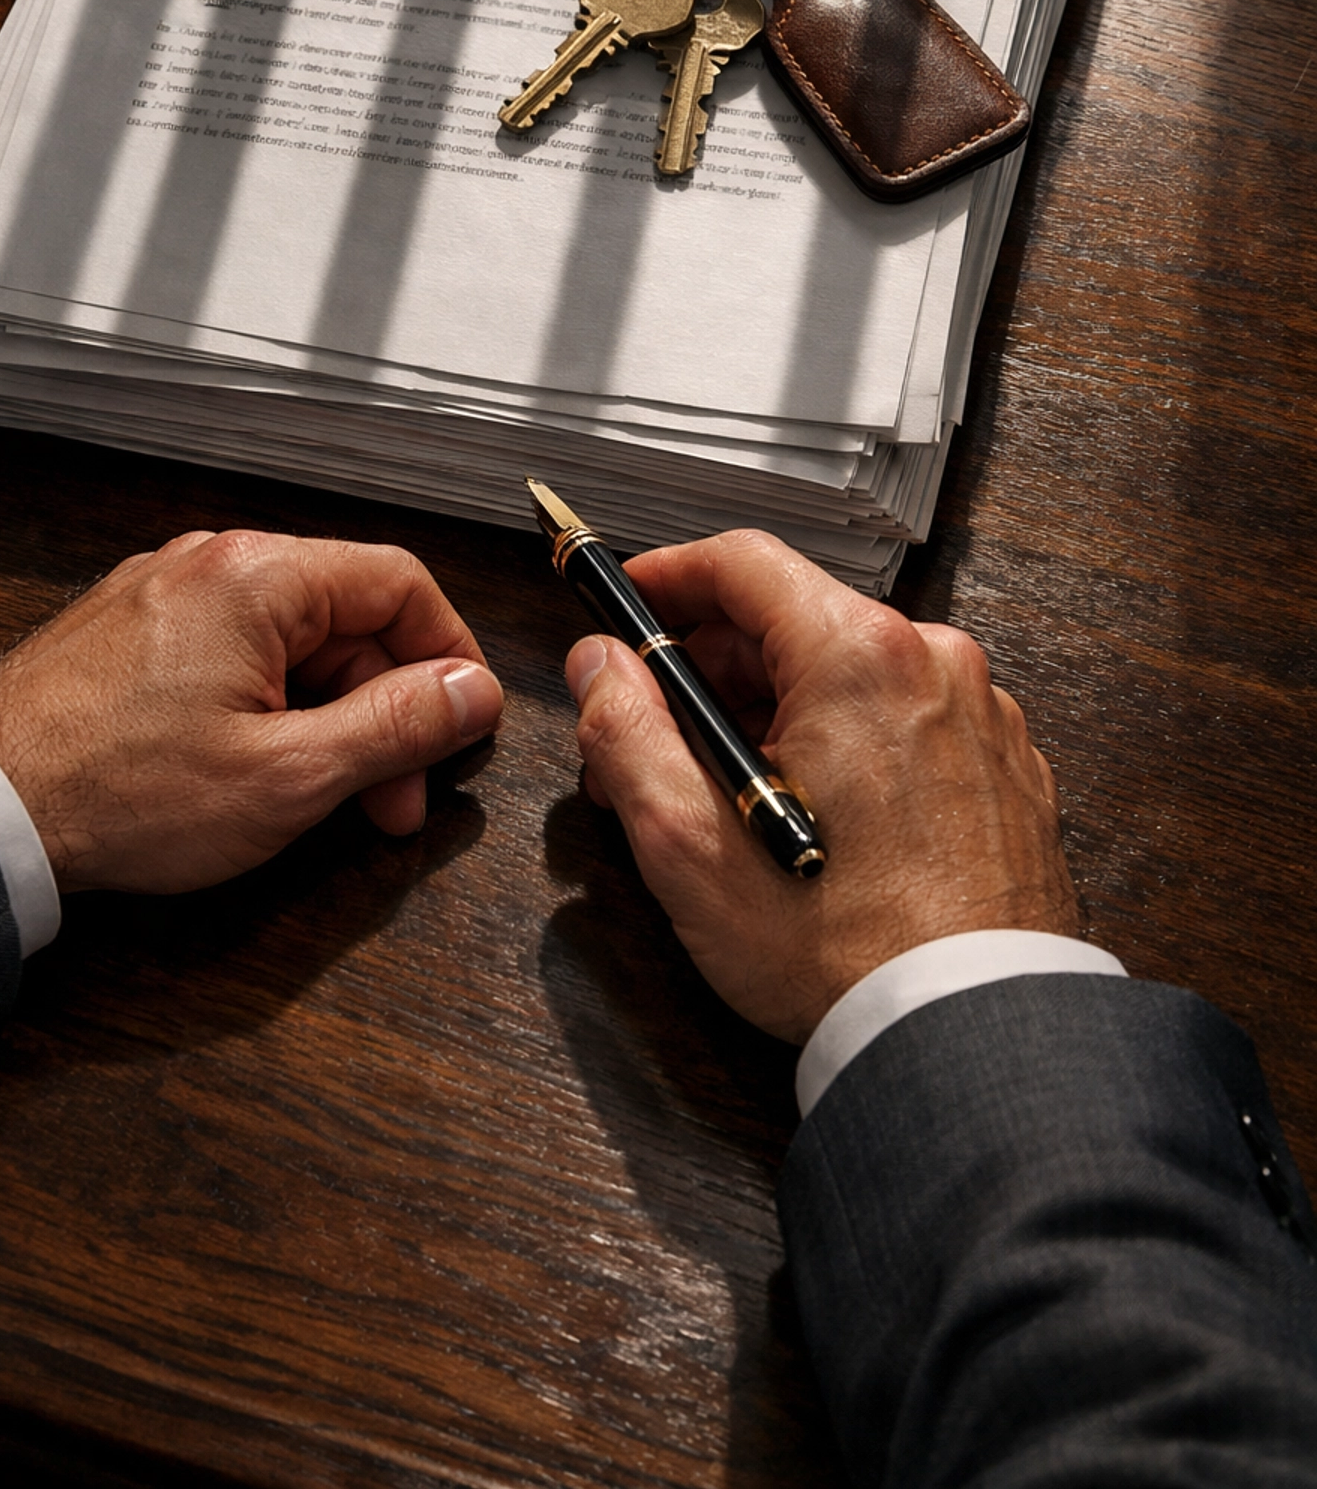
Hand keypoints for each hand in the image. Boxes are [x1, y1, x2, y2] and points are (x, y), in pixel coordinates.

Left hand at [0, 530, 501, 892]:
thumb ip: (396, 726)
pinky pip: (233, 653)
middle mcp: (211, 563)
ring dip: (328, 718)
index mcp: (258, 576)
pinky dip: (268, 708)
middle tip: (393, 801)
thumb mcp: (288, 775)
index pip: (400, 584)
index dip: (448, 657)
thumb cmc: (119, 791)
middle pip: (345, 617)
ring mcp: (164, 593)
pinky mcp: (131, 632)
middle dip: (384, 712)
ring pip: (289, 641)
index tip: (462, 723)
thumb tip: (472, 691)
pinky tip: (260, 774)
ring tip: (325, 802)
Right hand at [567, 531, 1076, 1044]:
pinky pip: (902, 723)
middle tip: (650, 737)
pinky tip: (808, 823)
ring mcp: (980, 717)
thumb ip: (627, 734)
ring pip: (847, 678)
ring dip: (773, 716)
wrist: (976, 1040)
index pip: (743, 563)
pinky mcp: (1003, 770)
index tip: (628, 603)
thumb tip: (600, 666)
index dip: (667, 576)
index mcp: (863, 657)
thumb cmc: (847, 955)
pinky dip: (843, 748)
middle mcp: (935, 665)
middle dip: (708, 670)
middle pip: (793, 621)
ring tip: (724, 802)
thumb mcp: (690, 846)